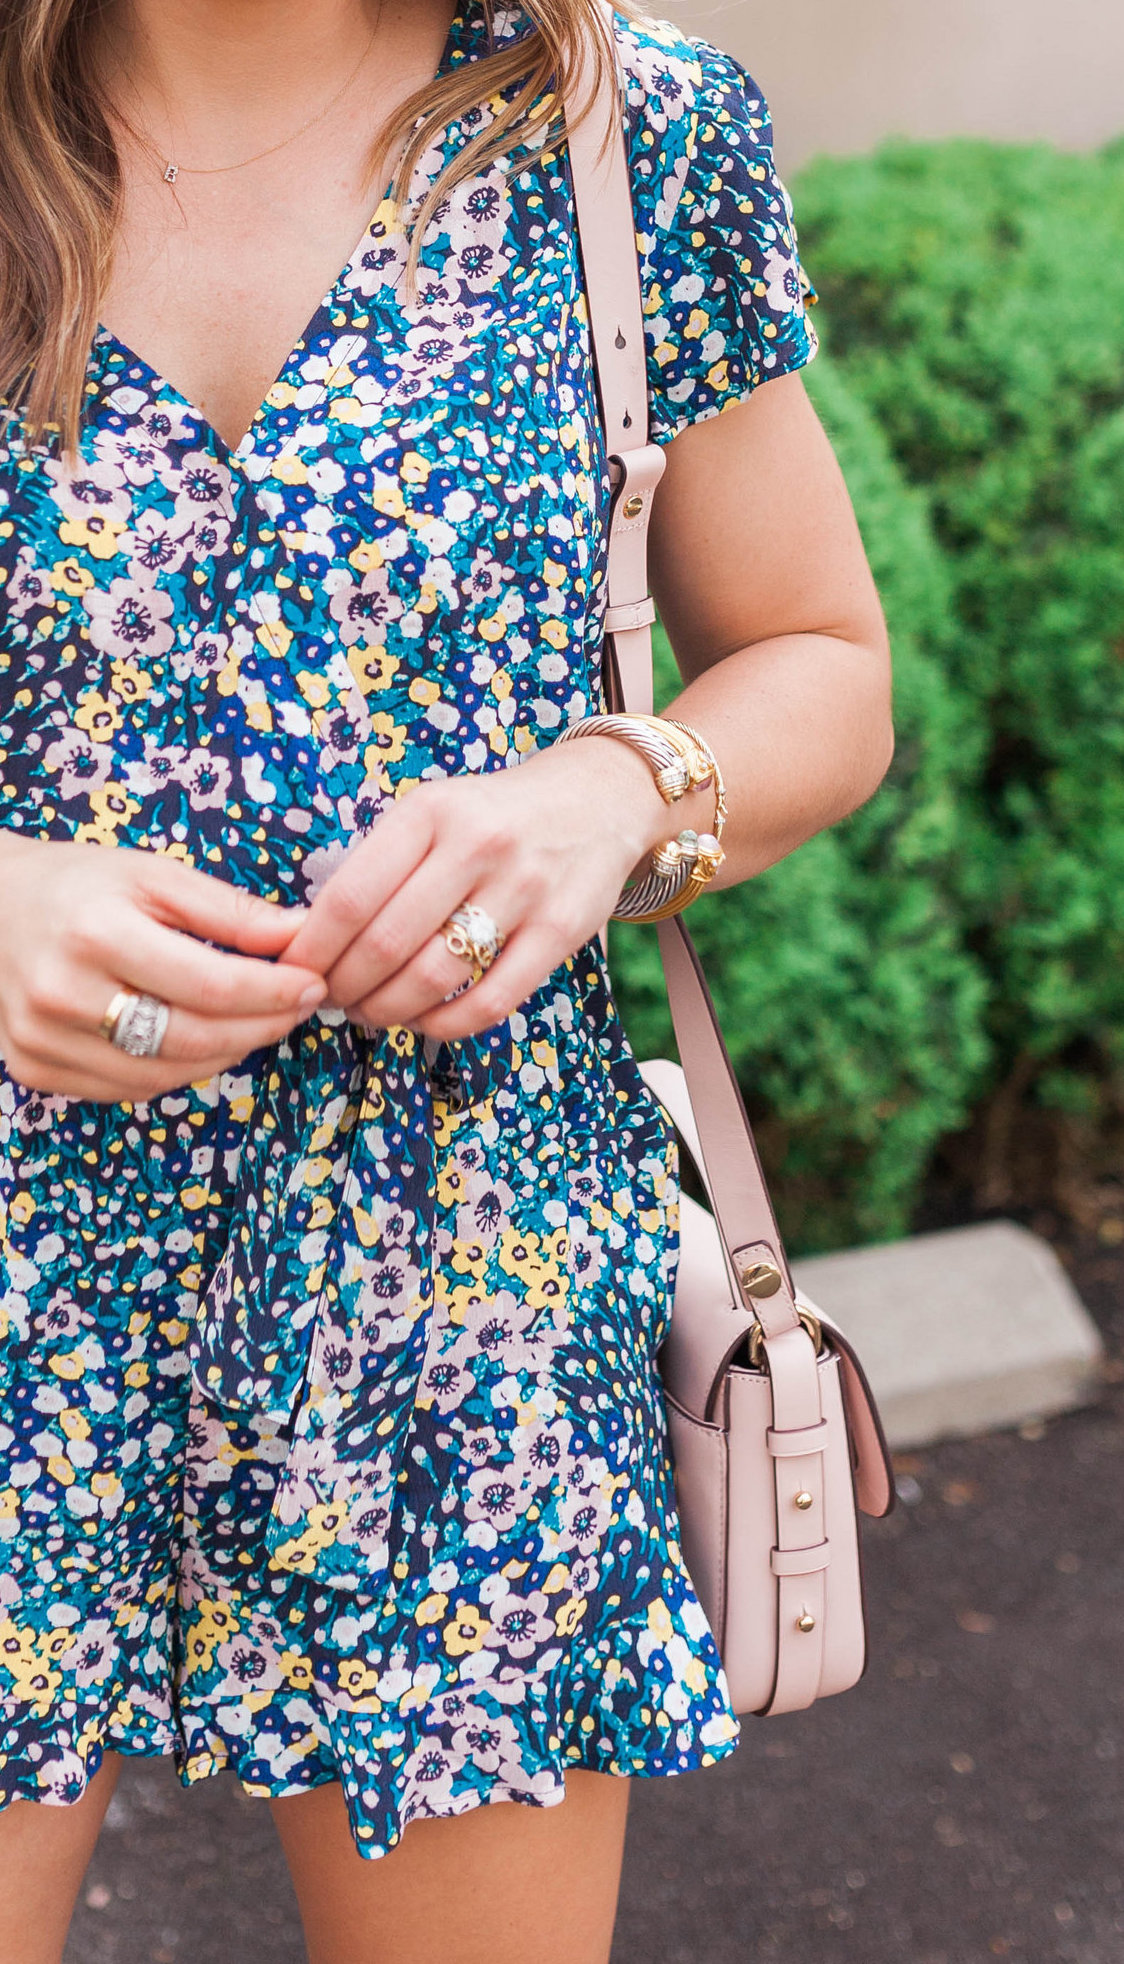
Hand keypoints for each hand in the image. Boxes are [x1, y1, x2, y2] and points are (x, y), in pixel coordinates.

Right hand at [0, 838, 325, 1100]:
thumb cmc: (77, 885)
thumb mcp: (154, 875)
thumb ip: (231, 911)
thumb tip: (303, 936)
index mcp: (96, 933)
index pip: (212, 986)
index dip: (274, 992)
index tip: (313, 983)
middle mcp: (63, 994)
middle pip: (193, 1038)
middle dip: (262, 1027)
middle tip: (298, 1008)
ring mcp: (44, 1040)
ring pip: (166, 1074)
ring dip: (227, 1053)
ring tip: (258, 1022)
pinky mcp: (36, 1067)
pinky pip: (130, 1087)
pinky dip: (179, 1069)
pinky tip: (201, 1040)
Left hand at [281, 740, 673, 1041]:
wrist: (598, 800)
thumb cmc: (493, 816)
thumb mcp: (434, 811)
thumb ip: (382, 863)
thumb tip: (312, 939)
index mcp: (430, 811)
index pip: (350, 895)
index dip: (311, 948)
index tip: (293, 972)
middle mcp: (477, 845)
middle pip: (385, 943)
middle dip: (343, 986)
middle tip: (329, 999)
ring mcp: (524, 889)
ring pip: (433, 977)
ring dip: (387, 1009)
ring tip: (370, 1012)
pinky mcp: (562, 931)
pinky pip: (491, 1001)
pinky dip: (445, 1024)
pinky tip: (424, 1021)